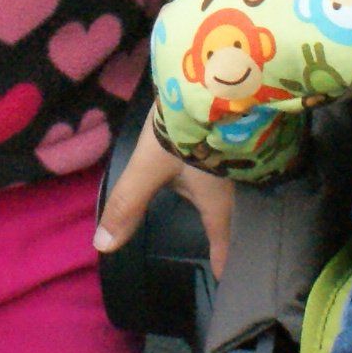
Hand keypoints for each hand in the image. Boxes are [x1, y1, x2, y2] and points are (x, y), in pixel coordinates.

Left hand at [93, 103, 232, 277]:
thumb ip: (128, 203)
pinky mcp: (248, 131)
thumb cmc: (184, 129)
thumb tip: (103, 247)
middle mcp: (238, 183)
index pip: (222, 240)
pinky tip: (222, 153)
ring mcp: (247, 155)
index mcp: (216, 200)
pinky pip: (240, 157)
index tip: (226, 277)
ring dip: (228, 188)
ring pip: (236, 182)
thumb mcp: (149, 166)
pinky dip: (230, 161)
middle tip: (226, 234)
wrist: (219, 75)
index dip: (222, 260)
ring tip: (222, 192)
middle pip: (234, 212)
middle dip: (230, 223)